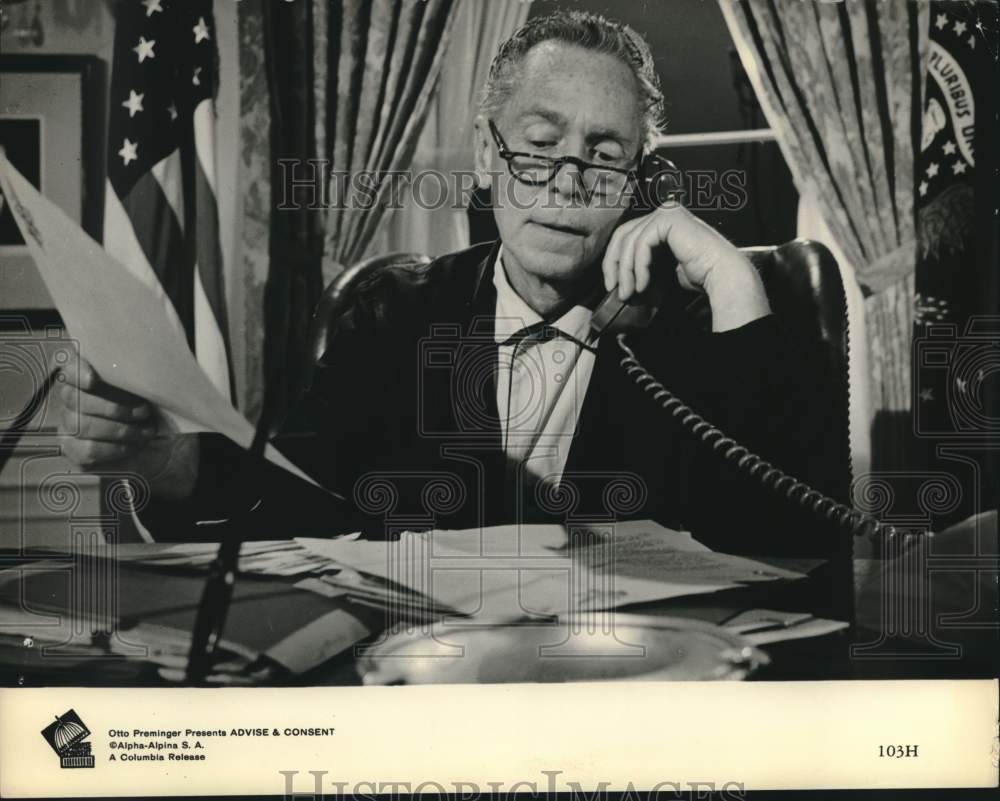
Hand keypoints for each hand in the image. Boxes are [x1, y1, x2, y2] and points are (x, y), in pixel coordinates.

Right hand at [55, 355, 196, 499]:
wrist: (155, 443)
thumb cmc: (150, 407)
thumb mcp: (147, 387)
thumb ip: (136, 376)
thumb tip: (142, 371)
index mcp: (86, 374)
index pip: (67, 365)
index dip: (76, 371)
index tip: (93, 380)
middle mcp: (71, 397)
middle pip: (74, 398)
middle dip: (113, 407)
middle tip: (144, 412)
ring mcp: (68, 424)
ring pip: (82, 425)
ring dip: (120, 430)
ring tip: (145, 432)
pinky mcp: (74, 449)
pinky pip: (88, 450)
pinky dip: (115, 449)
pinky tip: (133, 445)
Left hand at [601, 204, 770, 330]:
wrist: (720, 274)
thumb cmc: (697, 275)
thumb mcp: (660, 269)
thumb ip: (641, 265)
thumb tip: (618, 278)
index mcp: (661, 222)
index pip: (627, 236)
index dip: (614, 260)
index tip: (612, 285)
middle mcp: (663, 212)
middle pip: (623, 235)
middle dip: (614, 264)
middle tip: (613, 288)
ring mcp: (666, 212)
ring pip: (630, 241)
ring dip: (626, 270)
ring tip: (629, 292)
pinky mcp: (668, 218)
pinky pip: (642, 243)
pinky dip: (639, 266)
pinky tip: (643, 284)